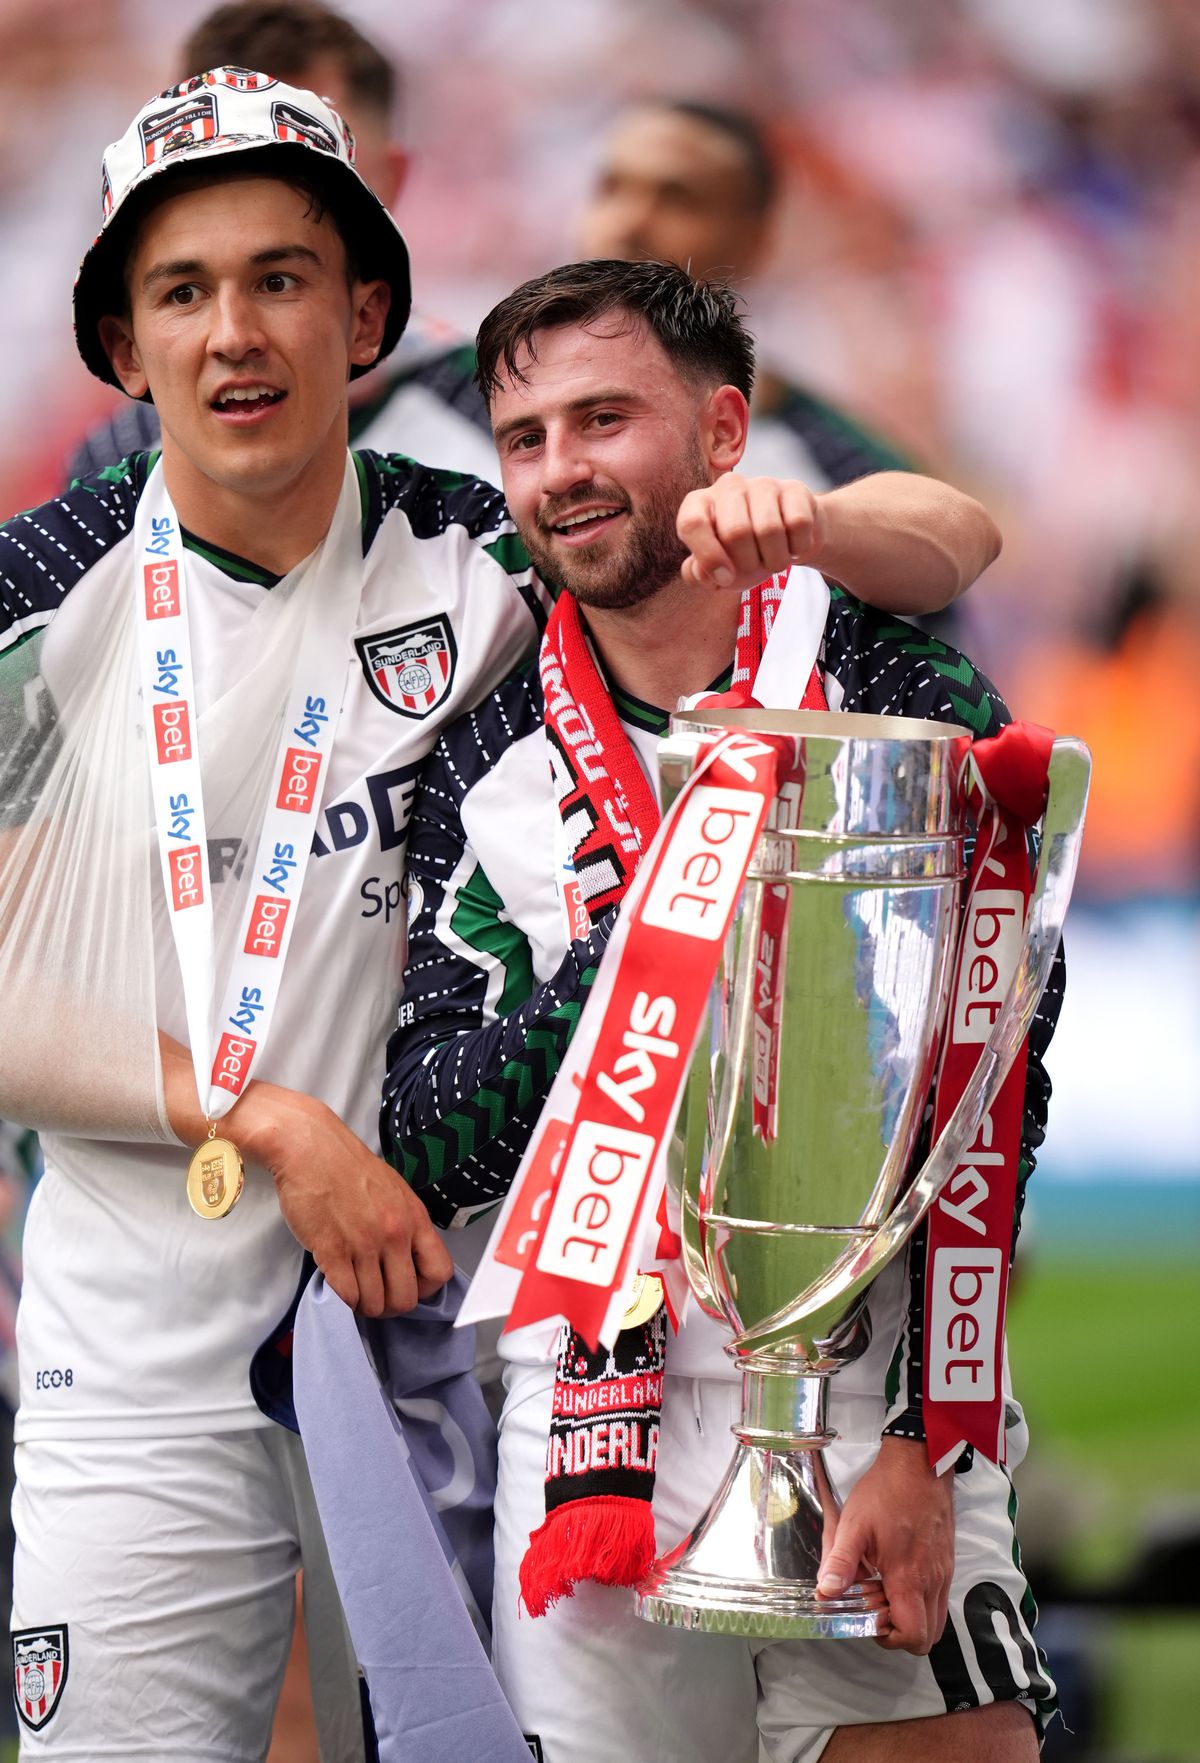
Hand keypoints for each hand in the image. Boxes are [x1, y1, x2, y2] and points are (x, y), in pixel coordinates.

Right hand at [234, 1082, 452, 1316]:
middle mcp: (394, 1234)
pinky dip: (342, 1299)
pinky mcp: (331, 1251)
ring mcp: (363, 1244)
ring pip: (375, 1304)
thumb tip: (410, 1260)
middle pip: (406, 1298)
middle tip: (376, 1295)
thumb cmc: (349, 1168)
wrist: (311, 1148)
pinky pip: (346, 1296)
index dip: (425, 1288)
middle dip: (390, 1305)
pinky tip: (338, 1283)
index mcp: (414, 1217)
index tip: (408, 1285)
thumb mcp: (394, 1191)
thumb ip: (406, 1224)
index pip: (440, 1272)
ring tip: (354, 1288)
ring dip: (364, 1304)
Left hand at [677, 474, 825, 591]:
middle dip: (747, 563)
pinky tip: (792, 546)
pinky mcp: (794, 489)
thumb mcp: (715, 571)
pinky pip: (798, 524)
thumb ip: (697, 575)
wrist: (786, 540)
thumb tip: (699, 571)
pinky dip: (797, 548)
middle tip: (753, 568)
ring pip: (769, 530)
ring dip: (775, 560)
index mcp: (699, 504)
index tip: (725, 579)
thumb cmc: (743, 554)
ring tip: (773, 560)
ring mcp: (762, 484)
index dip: (709, 557)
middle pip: (735, 531)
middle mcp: (728, 486)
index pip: (692, 523)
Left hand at [816, 1436, 954, 1653]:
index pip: (912, 1636)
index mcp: (909, 1577)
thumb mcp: (854, 1524)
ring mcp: (944, 1572)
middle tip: (874, 1605)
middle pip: (927, 1636)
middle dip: (899, 1632)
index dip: (888, 1637)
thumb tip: (825, 1594)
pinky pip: (937, 1597)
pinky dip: (919, 1599)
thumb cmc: (886, 1491)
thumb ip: (841, 1561)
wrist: (920, 1463)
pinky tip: (895, 1572)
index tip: (867, 1616)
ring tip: (883, 1588)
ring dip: (910, 1615)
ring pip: (935, 1618)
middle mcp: (933, 1581)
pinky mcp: (947, 1562)